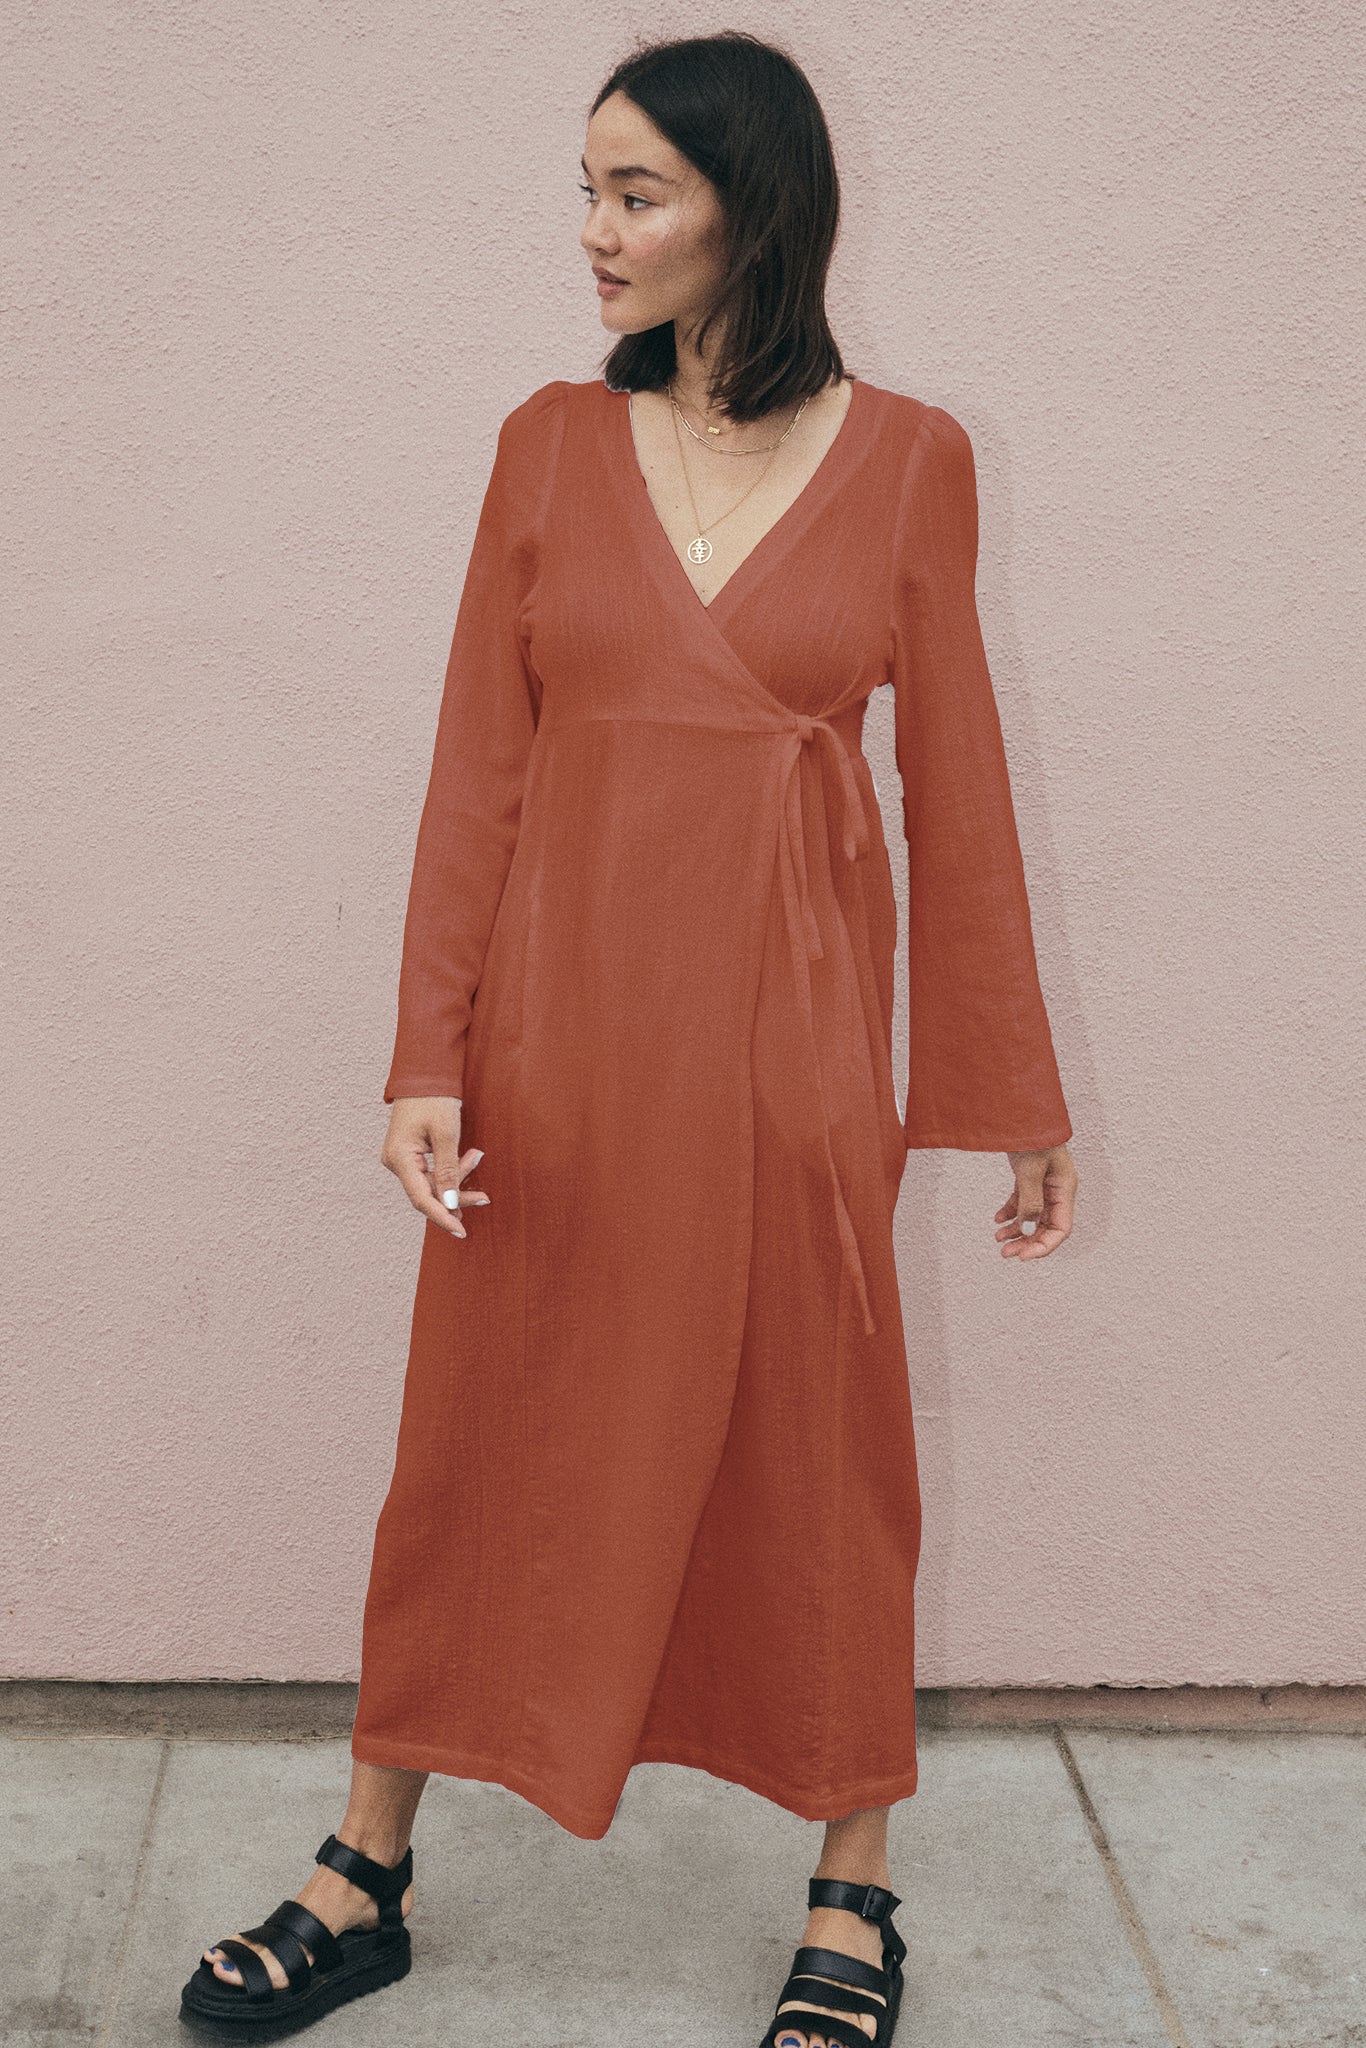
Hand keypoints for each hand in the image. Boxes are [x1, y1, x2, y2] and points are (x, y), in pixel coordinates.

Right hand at [381, 1096, 489, 1238]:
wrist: (425, 1075)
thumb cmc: (435, 1099)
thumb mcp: (447, 1134)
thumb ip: (448, 1170)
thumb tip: (449, 1203)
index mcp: (400, 1158)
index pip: (422, 1199)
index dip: (443, 1217)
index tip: (462, 1231)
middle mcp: (395, 1162)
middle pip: (428, 1194)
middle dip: (457, 1194)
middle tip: (484, 1196)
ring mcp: (401, 1159)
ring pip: (432, 1184)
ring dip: (456, 1177)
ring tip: (476, 1156)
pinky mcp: (410, 1156)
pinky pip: (431, 1172)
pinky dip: (450, 1170)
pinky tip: (468, 1159)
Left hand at [995, 1143, 1076, 1258]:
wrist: (1021, 1112)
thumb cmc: (1033, 1134)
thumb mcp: (1030, 1168)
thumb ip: (1030, 1198)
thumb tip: (1027, 1224)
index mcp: (1064, 1189)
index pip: (1061, 1228)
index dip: (1044, 1246)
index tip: (1023, 1257)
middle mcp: (1057, 1191)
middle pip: (1046, 1227)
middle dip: (1027, 1242)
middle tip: (1006, 1253)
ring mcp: (1044, 1186)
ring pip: (1033, 1218)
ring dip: (1017, 1231)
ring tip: (998, 1239)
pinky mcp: (1030, 1179)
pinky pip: (1022, 1204)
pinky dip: (1010, 1213)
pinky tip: (997, 1219)